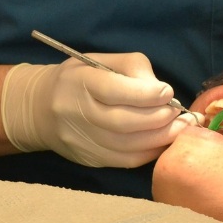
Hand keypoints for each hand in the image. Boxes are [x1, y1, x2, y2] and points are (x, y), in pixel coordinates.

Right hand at [1, 53, 199, 167]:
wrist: (42, 108)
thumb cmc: (81, 79)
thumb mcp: (102, 61)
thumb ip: (133, 69)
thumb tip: (163, 92)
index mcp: (79, 81)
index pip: (114, 90)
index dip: (146, 94)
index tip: (168, 93)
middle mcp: (76, 112)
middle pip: (123, 122)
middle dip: (159, 119)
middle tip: (181, 115)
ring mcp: (81, 139)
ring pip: (127, 146)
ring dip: (160, 139)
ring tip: (180, 129)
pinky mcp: (88, 159)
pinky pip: (124, 161)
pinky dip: (149, 153)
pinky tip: (163, 143)